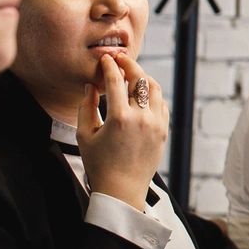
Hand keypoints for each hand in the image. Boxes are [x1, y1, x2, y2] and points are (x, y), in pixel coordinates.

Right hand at [75, 52, 167, 208]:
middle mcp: (141, 118)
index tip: (105, 59)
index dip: (109, 66)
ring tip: (131, 75)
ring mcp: (156, 124)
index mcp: (119, 118)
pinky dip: (153, 94)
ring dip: (143, 78)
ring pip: (154, 89)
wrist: (122, 190)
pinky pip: (162, 104)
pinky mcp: (164, 130)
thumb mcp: (84, 135)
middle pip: (139, 79)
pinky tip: (142, 93)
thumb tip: (90, 85)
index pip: (116, 81)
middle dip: (129, 65)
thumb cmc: (98, 164)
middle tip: (120, 59)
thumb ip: (85, 107)